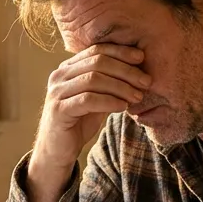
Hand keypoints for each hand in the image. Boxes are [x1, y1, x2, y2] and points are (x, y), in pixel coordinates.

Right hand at [27, 44, 150, 195]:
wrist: (57, 150)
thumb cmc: (79, 123)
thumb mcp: (97, 98)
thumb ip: (109, 84)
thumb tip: (137, 69)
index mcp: (68, 68)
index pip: (96, 50)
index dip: (120, 52)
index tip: (141, 58)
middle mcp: (59, 76)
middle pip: (97, 62)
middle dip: (125, 70)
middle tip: (145, 81)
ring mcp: (57, 92)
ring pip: (93, 79)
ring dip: (120, 87)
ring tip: (137, 96)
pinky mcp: (59, 110)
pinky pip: (88, 100)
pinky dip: (109, 102)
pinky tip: (123, 107)